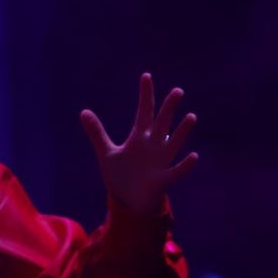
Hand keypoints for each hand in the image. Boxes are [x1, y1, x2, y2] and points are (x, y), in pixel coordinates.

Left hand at [80, 73, 197, 215]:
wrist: (129, 200)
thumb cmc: (121, 175)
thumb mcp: (107, 153)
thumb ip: (97, 133)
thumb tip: (83, 112)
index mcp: (139, 138)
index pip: (143, 112)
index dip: (145, 95)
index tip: (146, 76)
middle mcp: (153, 146)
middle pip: (162, 123)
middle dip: (168, 108)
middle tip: (177, 91)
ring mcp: (160, 162)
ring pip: (173, 144)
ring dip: (182, 132)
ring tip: (191, 117)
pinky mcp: (163, 180)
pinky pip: (176, 171)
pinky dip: (184, 165)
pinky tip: (193, 156)